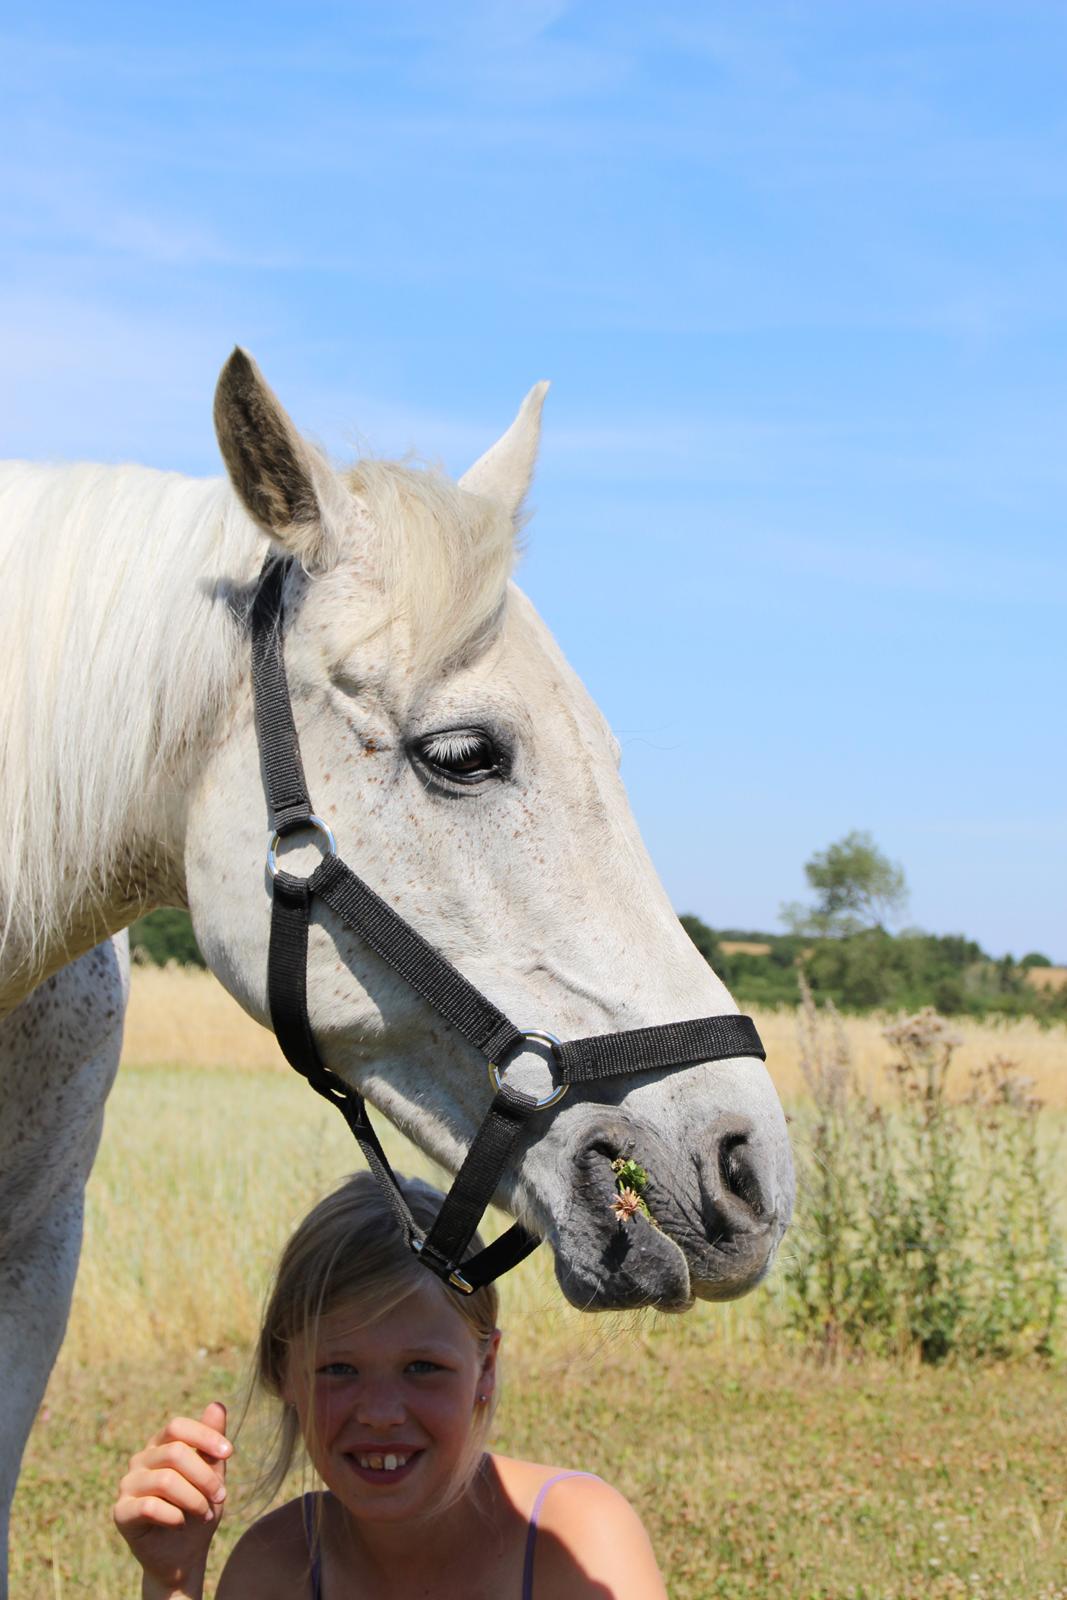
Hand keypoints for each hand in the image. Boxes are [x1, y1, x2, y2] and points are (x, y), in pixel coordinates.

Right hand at [113, 1401, 231, 1593]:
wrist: (184, 1554)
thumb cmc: (198, 1508)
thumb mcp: (212, 1474)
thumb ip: (212, 1443)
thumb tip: (217, 1405)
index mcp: (161, 1445)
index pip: (177, 1426)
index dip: (204, 1436)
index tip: (229, 1452)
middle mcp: (140, 1460)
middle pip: (175, 1453)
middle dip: (205, 1477)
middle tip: (221, 1496)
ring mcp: (127, 1485)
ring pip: (165, 1480)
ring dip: (194, 1500)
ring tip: (206, 1514)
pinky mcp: (121, 1512)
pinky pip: (149, 1506)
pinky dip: (175, 1516)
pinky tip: (181, 1524)